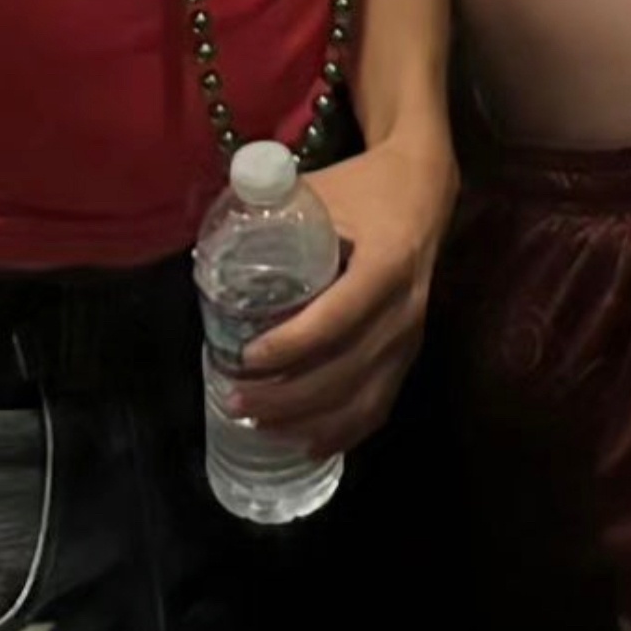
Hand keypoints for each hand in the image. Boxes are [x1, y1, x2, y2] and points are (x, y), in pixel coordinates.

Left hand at [234, 138, 454, 458]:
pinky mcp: (409, 354)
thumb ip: (266, 207)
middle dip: (289, 395)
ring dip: (309, 420)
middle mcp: (404, 309)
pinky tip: (306, 443)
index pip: (339, 316)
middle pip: (348, 369)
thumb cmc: (361, 188)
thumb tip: (207, 244)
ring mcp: (411, 337)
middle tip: (236, 398)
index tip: (247, 355)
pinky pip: (380, 405)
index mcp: (386, 263)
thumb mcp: (318, 187)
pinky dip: (343, 432)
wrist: (423, 190)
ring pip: (364, 397)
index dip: (292, 344)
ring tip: (258, 423)